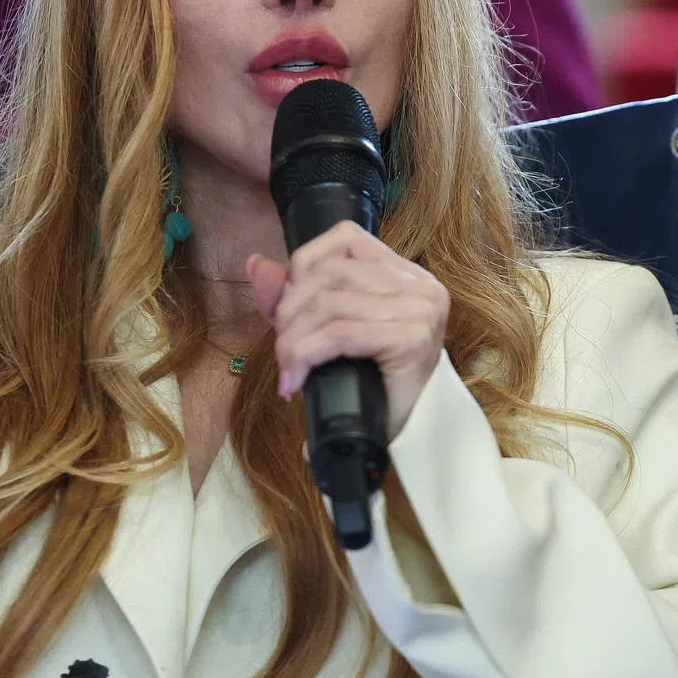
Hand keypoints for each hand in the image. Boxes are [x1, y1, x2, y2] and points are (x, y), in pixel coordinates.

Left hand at [247, 221, 449, 440]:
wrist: (409, 438)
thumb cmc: (373, 384)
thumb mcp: (330, 330)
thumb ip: (295, 295)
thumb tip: (256, 264)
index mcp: (406, 272)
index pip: (344, 239)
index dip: (303, 267)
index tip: (289, 311)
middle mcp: (421, 284)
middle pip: (330, 274)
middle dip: (291, 311)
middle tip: (284, 351)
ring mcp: (421, 310)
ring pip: (329, 303)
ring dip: (293, 338)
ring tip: (288, 367)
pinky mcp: (413, 339)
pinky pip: (340, 334)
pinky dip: (306, 354)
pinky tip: (296, 379)